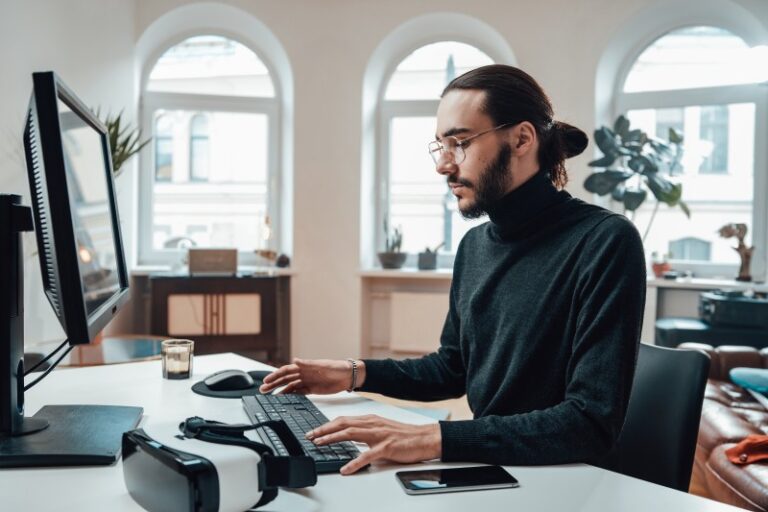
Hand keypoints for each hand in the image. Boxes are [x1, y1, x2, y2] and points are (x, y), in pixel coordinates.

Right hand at [259, 358, 363, 394]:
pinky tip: (283, 399)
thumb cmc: (337, 368)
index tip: (266, 381)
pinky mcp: (311, 389)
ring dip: (279, 391)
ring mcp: (307, 382)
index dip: (275, 375)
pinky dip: (290, 395)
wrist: (348, 376)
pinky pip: (298, 393)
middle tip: (263, 390)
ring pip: (289, 386)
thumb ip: (308, 364)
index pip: (286, 371)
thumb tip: (295, 360)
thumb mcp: (322, 365)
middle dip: (273, 384)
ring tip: (269, 396)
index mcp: (304, 366)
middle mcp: (304, 374)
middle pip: (285, 379)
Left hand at [307, 415, 441, 474]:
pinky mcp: (386, 447)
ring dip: (332, 438)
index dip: (326, 425)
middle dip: (324, 429)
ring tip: (319, 444)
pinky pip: (367, 456)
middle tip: (310, 436)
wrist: (425, 438)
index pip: (343, 420)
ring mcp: (379, 435)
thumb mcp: (381, 429)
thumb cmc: (405, 436)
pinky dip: (354, 463)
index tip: (314, 431)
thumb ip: (366, 431)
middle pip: (342, 424)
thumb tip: (349, 436)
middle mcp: (372, 424)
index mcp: (370, 420)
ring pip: (350, 434)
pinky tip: (345, 469)